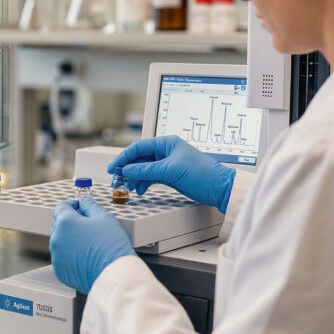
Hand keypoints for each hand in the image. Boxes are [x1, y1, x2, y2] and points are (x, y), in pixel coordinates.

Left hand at [50, 197, 134, 293]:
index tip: (79, 207)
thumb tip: (84, 202)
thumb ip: (90, 205)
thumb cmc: (111, 247)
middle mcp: (56, 239)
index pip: (61, 207)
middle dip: (71, 222)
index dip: (72, 205)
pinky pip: (62, 258)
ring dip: (70, 239)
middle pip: (59, 224)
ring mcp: (56, 256)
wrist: (113, 275)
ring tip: (89, 243)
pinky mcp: (60, 270)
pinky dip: (71, 255)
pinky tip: (86, 256)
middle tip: (88, 225)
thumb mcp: (104, 217)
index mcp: (65, 223)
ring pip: (60, 242)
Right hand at [108, 135, 235, 211]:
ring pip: (144, 169)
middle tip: (117, 180)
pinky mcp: (170, 175)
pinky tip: (140, 189)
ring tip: (128, 187)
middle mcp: (165, 152)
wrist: (220, 188)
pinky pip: (150, 177)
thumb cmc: (202, 173)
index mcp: (166, 143)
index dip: (123, 158)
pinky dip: (143, 183)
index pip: (138, 147)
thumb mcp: (170, 170)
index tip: (113, 168)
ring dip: (134, 178)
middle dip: (127, 169)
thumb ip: (146, 170)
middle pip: (139, 159)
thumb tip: (127, 170)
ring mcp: (167, 164)